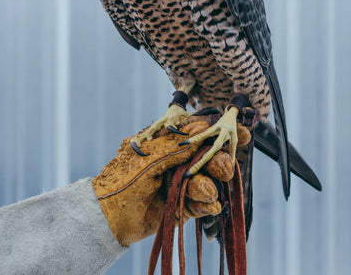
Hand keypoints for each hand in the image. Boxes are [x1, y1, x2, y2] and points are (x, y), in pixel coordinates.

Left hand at [92, 118, 242, 245]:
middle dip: (218, 162)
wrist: (109, 218)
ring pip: (206, 181)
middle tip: (225, 166)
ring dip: (210, 185)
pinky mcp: (181, 206)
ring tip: (207, 191)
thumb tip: (200, 133)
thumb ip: (175, 148)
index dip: (217, 133)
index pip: (196, 135)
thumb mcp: (148, 159)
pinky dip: (207, 204)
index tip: (242, 132)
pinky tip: (210, 205)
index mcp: (164, 145)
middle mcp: (174, 163)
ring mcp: (178, 184)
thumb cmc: (123, 180)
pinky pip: (201, 203)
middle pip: (206, 159)